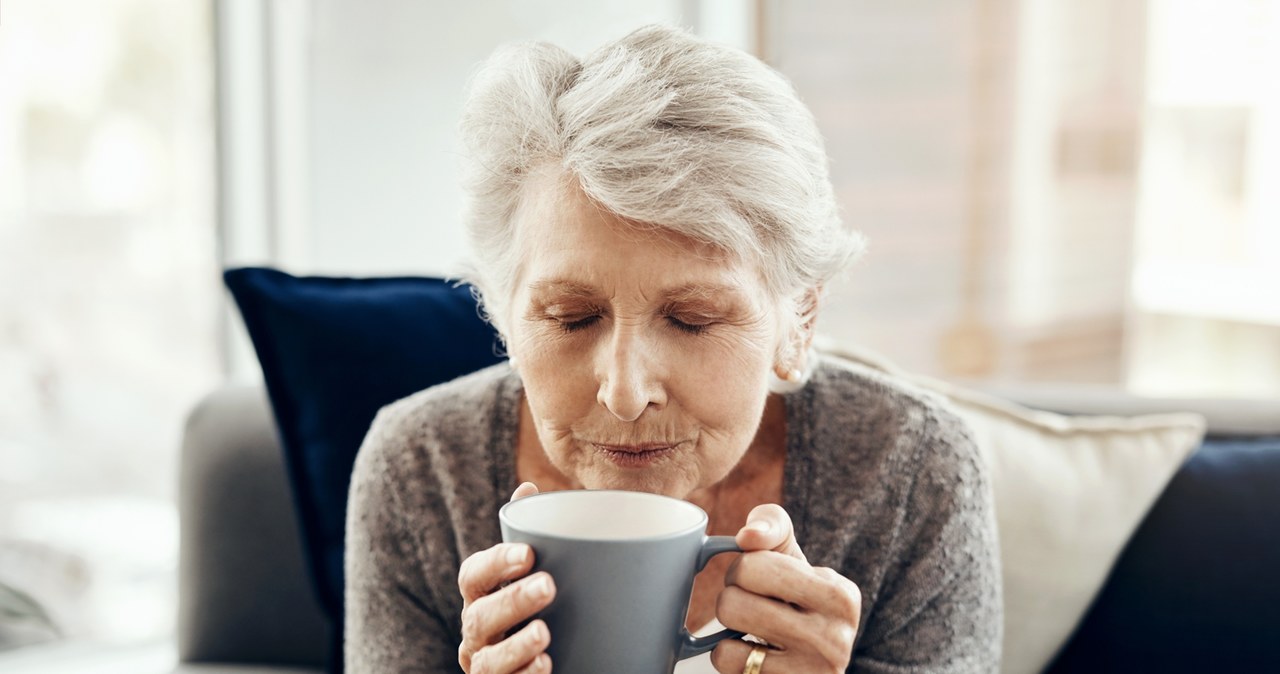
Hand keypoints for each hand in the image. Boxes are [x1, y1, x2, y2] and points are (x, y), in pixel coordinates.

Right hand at [457, 482, 555, 673]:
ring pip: (489, 658)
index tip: (528, 553)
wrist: (538, 659)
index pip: (474, 574)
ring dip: (516, 645)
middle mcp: (475, 629)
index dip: (497, 563)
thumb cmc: (529, 606)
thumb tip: (527, 487)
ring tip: (546, 633)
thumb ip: (528, 533)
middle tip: (549, 586)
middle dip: (512, 601)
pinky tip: (545, 665)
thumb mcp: (527, 572)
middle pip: (481, 616)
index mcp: (480, 594)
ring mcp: (483, 663)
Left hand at [712, 504, 861, 673]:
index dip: (743, 568)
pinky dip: (726, 653)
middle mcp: (834, 638)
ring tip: (751, 624)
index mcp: (841, 596)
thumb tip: (748, 536)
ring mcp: (811, 670)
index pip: (756, 565)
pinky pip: (727, 660)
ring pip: (730, 627)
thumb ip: (772, 526)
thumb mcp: (792, 556)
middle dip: (732, 594)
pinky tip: (750, 653)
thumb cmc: (794, 594)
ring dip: (728, 623)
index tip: (759, 579)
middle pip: (735, 599)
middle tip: (751, 601)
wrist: (809, 655)